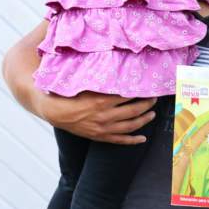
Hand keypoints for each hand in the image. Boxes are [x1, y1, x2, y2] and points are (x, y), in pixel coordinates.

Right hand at [37, 91, 157, 144]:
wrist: (54, 111)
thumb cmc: (69, 94)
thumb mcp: (85, 83)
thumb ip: (101, 79)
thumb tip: (116, 67)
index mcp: (102, 100)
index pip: (128, 95)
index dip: (141, 91)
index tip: (149, 86)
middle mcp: (105, 116)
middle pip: (133, 110)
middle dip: (147, 104)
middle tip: (155, 98)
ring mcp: (103, 128)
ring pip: (130, 126)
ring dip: (144, 120)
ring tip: (152, 114)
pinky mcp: (100, 137)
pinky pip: (120, 140)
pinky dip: (133, 140)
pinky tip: (142, 138)